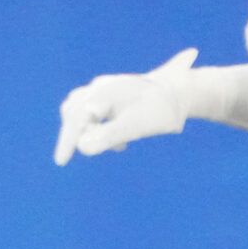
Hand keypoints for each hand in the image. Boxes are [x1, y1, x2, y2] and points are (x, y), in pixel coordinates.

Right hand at [53, 48, 198, 165]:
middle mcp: (100, 86)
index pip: (75, 118)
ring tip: (117, 146)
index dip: (66, 141)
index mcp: (102, 93)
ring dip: (90, 129)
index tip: (61, 162)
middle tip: (103, 149)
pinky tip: (121, 141)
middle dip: (78, 133)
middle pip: (73, 110)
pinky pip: (94, 109)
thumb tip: (82, 147)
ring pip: (81, 108)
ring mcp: (106, 87)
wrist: (185, 90)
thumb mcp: (135, 127)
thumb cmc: (161, 110)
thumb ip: (108, 137)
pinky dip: (98, 125)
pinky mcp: (113, 92)